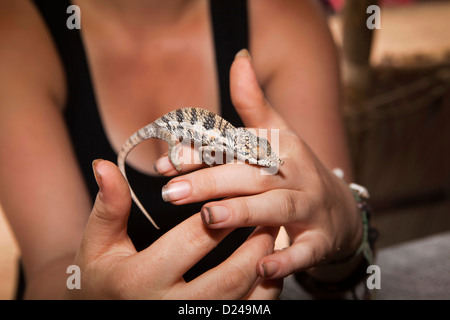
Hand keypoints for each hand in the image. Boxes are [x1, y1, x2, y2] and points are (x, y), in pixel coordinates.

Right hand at [64, 160, 280, 298]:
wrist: (102, 315)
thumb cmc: (102, 279)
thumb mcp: (98, 243)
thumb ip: (108, 206)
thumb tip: (104, 164)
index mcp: (141, 279)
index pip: (193, 240)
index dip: (222, 213)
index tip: (241, 192)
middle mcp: (169, 308)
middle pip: (229, 276)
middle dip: (256, 242)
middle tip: (270, 215)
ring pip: (243, 300)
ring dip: (266, 265)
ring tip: (274, 236)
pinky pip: (247, 314)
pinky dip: (265, 292)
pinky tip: (267, 266)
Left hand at [156, 50, 362, 279]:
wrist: (341, 207)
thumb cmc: (295, 169)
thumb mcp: (278, 134)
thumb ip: (253, 102)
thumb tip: (240, 57)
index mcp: (281, 147)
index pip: (237, 147)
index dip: (201, 154)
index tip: (164, 166)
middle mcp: (296, 174)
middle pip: (251, 176)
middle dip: (211, 182)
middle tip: (171, 193)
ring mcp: (310, 208)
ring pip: (275, 208)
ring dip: (243, 212)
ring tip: (208, 217)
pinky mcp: (320, 239)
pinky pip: (305, 250)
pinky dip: (287, 259)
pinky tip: (263, 268)